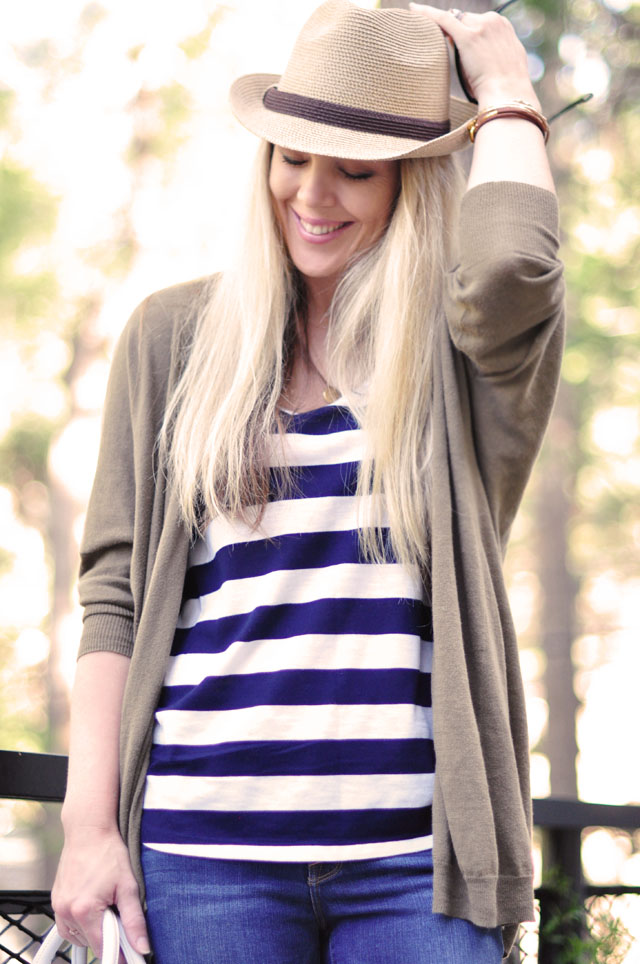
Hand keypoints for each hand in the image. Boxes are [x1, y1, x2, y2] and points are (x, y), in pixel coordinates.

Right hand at [51, 825, 149, 957]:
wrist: (89, 830)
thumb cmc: (109, 853)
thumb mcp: (128, 886)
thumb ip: (134, 921)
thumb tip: (142, 947)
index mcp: (84, 910)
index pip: (102, 948)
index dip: (119, 953)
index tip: (131, 954)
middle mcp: (66, 911)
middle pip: (90, 942)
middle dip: (107, 935)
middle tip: (119, 914)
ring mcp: (58, 906)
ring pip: (78, 936)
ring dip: (93, 930)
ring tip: (106, 906)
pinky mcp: (55, 900)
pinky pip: (68, 925)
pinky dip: (81, 922)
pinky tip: (94, 905)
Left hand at [409, 4, 539, 109]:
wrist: (508, 95)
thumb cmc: (507, 89)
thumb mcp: (506, 64)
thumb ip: (495, 52)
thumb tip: (482, 55)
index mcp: (503, 26)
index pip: (479, 22)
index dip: (467, 32)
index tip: (458, 41)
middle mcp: (493, 22)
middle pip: (466, 20)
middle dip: (458, 34)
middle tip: (449, 53)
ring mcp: (480, 28)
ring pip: (456, 22)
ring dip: (447, 33)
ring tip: (436, 43)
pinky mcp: (467, 37)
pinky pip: (443, 20)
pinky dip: (426, 13)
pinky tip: (413, 9)